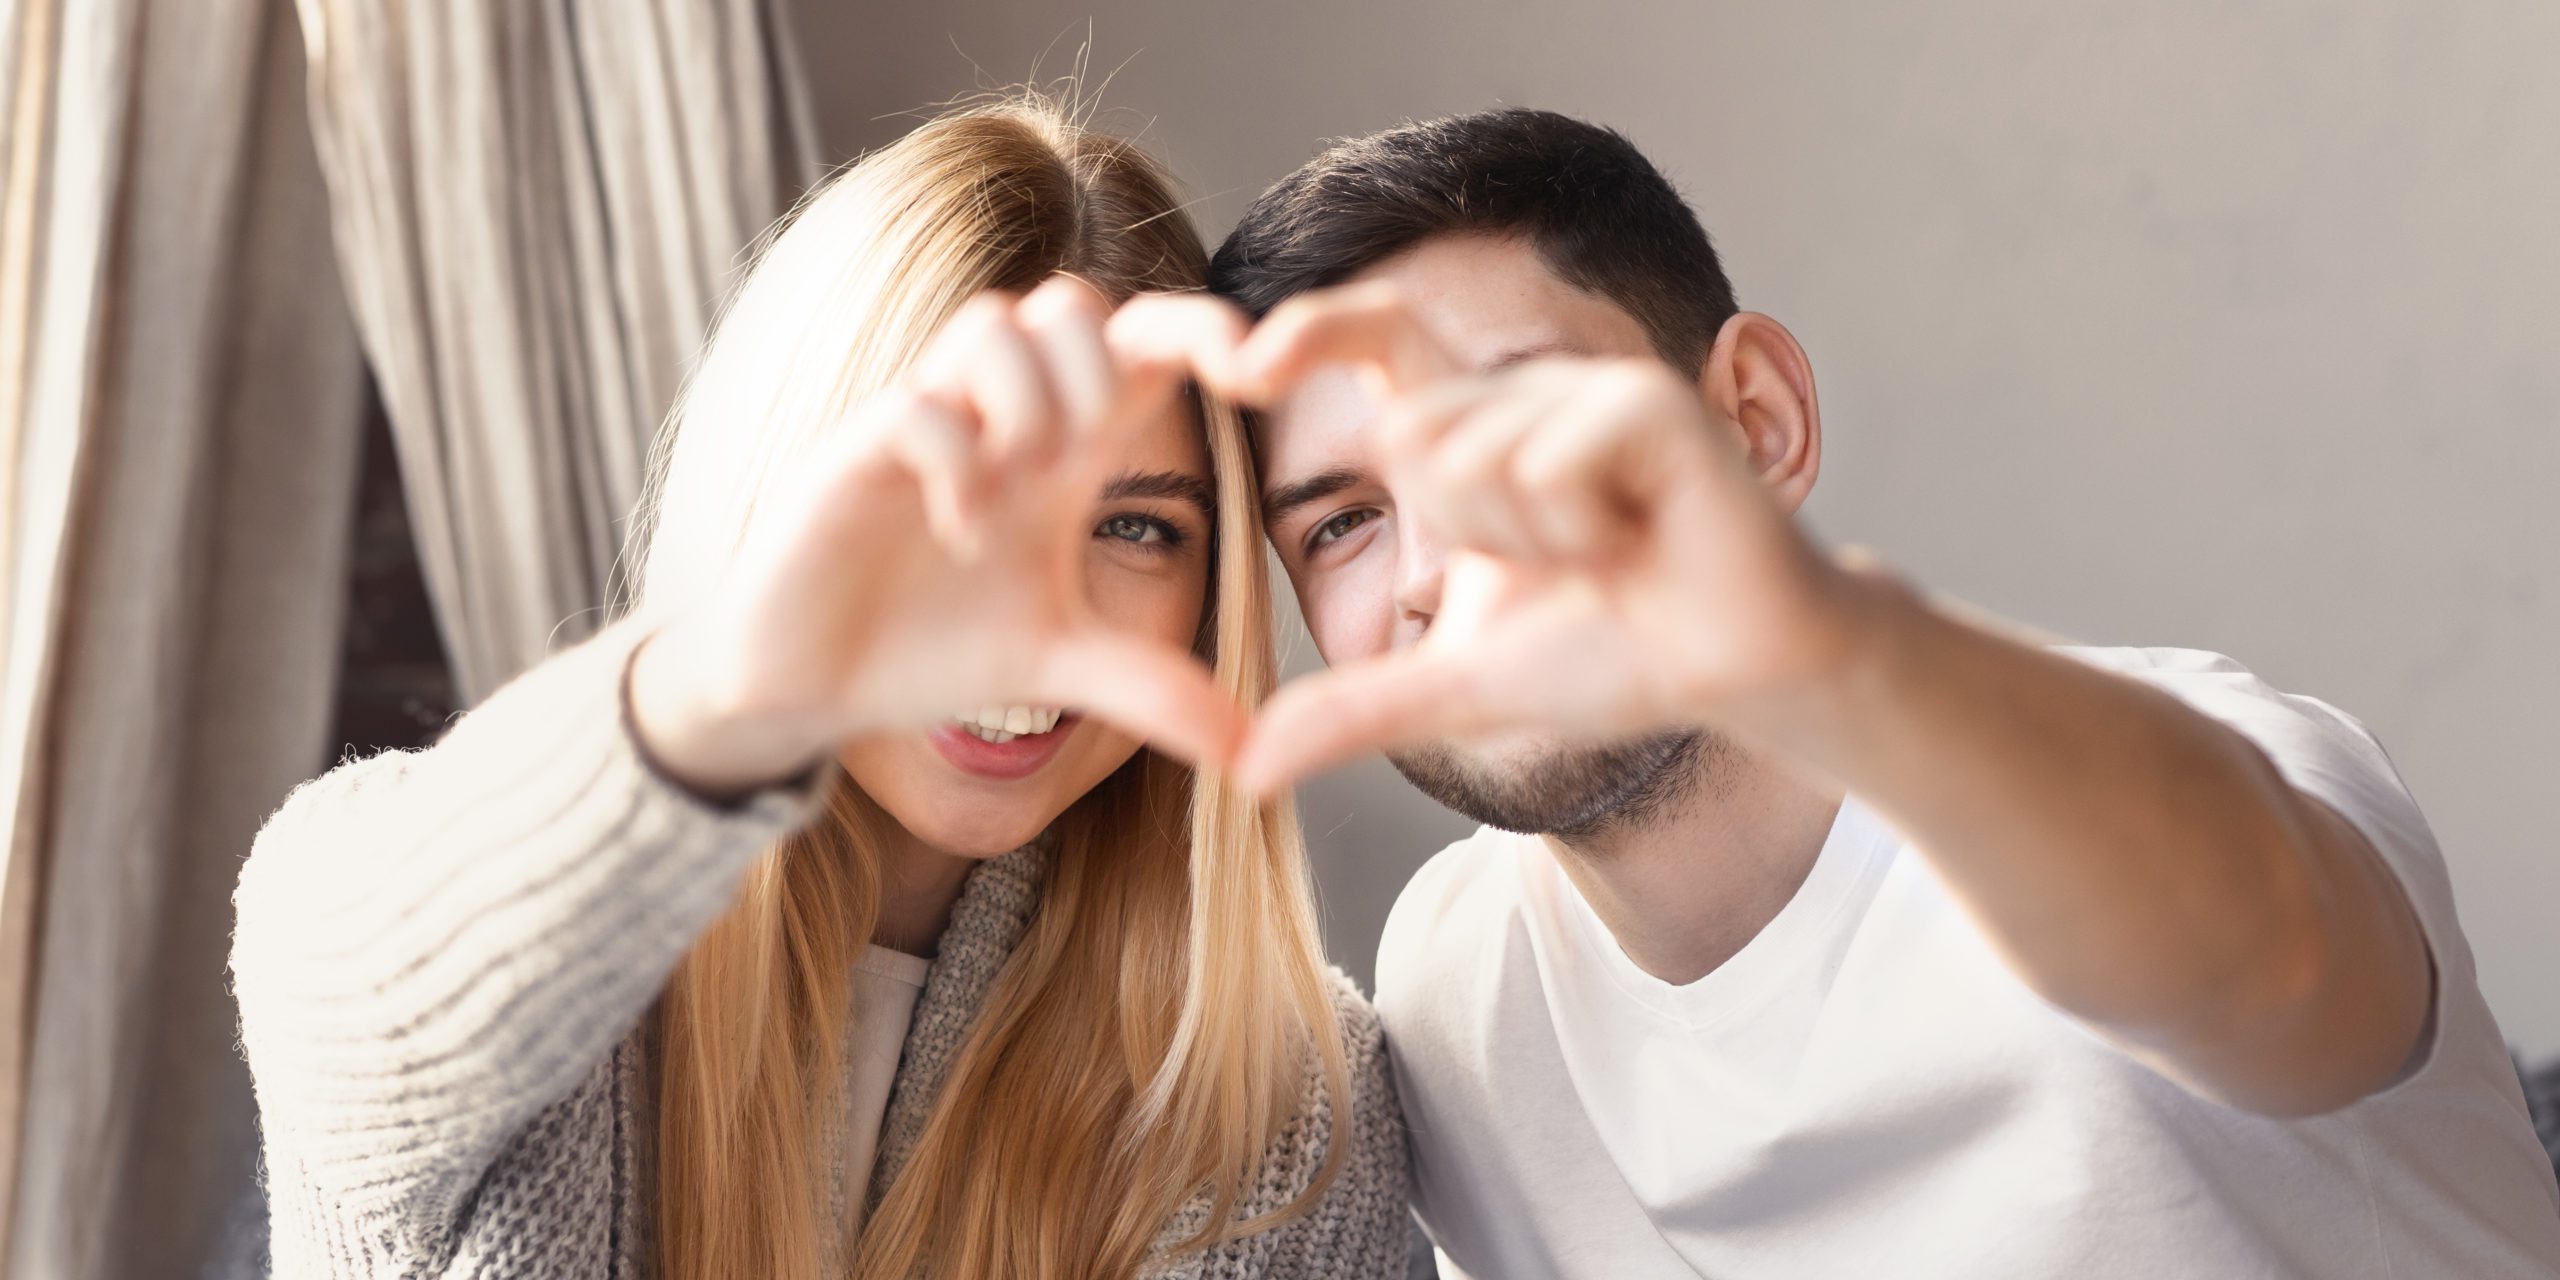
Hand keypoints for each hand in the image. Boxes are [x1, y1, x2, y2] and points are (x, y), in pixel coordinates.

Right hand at [632, 279, 1250, 795]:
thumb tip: (1251, 749)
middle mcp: (994, 420)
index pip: (1137, 346)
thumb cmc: (930, 647)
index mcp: (1057, 451)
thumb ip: (1153, 686)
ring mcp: (922, 426)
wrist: (807, 683)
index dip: (1200, 330)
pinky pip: (917, 406)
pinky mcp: (853, 455)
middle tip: (1086, 464)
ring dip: (1029, 405)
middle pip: (1070, 303)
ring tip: (1017, 500)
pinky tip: (963, 531)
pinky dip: (958, 460)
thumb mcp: (1062, 666)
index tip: (1257, 364)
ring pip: (992, 325)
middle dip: (1102, 367)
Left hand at [1216, 284, 1866, 792]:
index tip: (1237, 358)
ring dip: (1531, 540)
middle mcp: (1527, 392)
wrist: (1733, 667)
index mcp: (1479, 433)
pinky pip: (1547, 463)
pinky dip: (1581, 530)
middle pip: (1411, 435)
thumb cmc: (1610, 655)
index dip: (1312, 332)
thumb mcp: (1455, 687)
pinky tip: (1640, 539)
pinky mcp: (1644, 403)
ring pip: (1475, 454)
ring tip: (1605, 553)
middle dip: (1465, 533)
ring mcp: (1588, 388)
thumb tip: (1243, 770)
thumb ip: (1353, 711)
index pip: (1379, 345)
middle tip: (1557, 565)